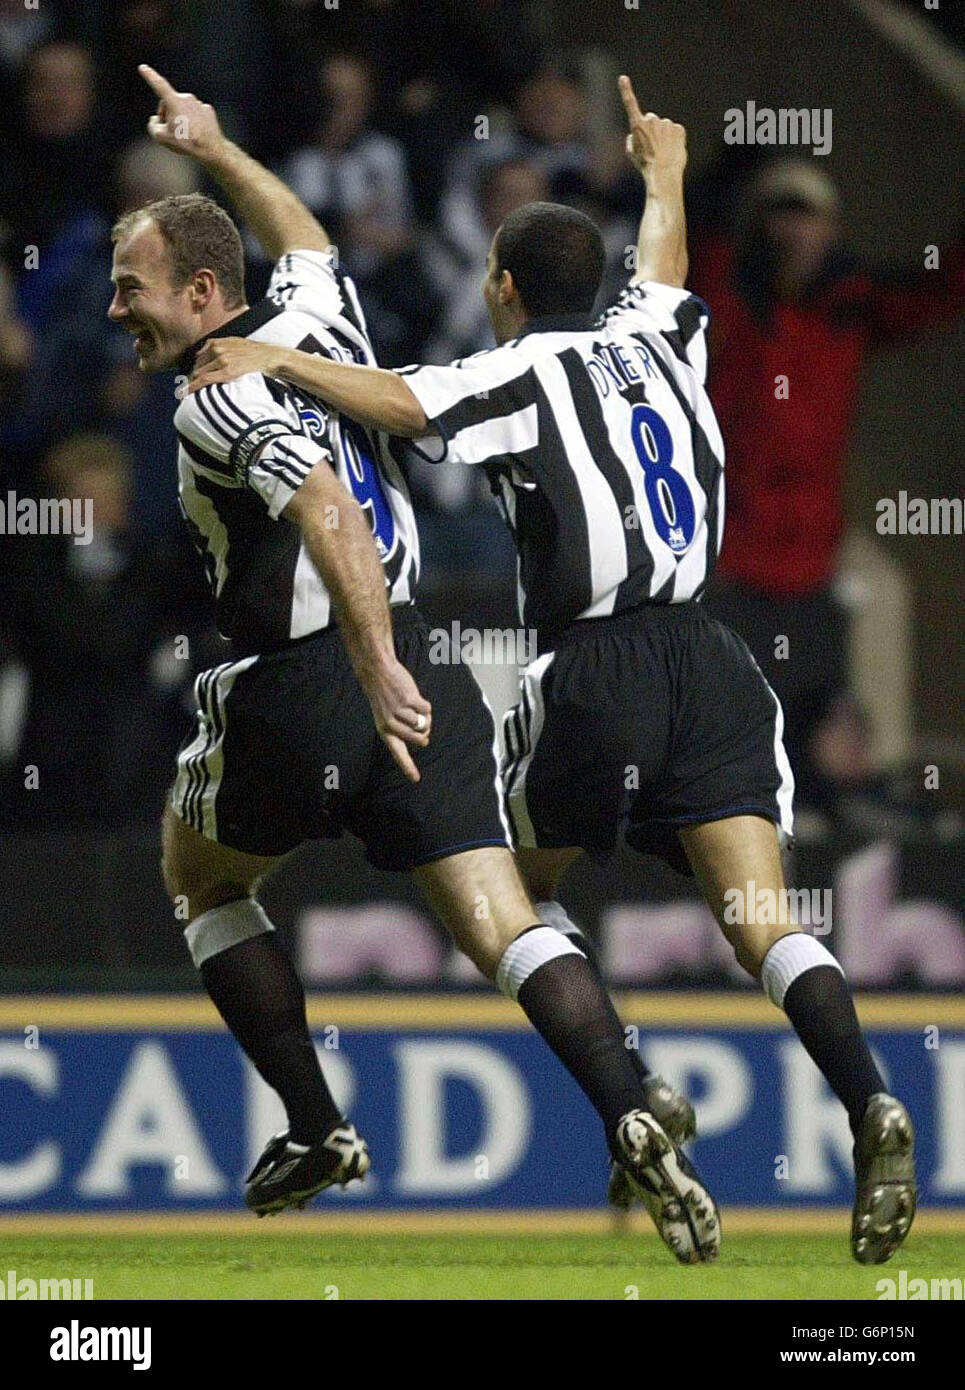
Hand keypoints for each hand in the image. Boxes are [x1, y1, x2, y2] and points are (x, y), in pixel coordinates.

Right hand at [139, 64, 224, 161]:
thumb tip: (156, 120)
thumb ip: (153, 125)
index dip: (150, 76)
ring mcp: (199, 103)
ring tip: (185, 135)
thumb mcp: (161, 137)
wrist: (211, 149)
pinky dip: (193, 121)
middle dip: (167, 114)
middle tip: (171, 131)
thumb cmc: (185, 143)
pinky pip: (196, 113)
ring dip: (181, 118)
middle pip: (170, 103)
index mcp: (174, 102)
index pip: (159, 85)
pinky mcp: (208, 110)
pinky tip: (196, 132)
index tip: (143, 67)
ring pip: (184, 108)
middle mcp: (187, 98)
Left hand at [189, 338, 285, 391]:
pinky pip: (205, 379)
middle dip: (193, 377)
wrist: (269, 356)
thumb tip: (204, 351)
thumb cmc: (254, 352)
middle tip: (189, 388)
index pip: (199, 357)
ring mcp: (221, 360)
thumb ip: (220, 345)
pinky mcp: (227, 371)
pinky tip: (185, 393)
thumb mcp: (235, 341)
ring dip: (193, 383)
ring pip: (199, 373)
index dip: (195, 369)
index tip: (192, 377)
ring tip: (188, 393)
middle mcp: (217, 349)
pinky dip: (193, 386)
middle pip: (197, 366)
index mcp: (217, 342)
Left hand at [363, 656, 431, 783]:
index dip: (408, 767)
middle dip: (425, 731)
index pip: (398, 753)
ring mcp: (400, 712)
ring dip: (424, 716)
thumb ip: (402, 728)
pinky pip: (427, 710)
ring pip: (424, 724)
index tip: (416, 779)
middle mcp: (391, 724)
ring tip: (413, 706)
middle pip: (419, 738)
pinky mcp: (410, 700)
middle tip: (420, 722)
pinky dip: (424, 705)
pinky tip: (414, 697)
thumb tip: (424, 736)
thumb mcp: (386, 715)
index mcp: (384, 730)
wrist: (378, 671)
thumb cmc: (385, 694)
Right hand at [618, 75, 686, 180]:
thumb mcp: (632, 153)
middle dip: (652, 131)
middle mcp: (652, 120)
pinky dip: (674, 139)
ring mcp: (666, 123)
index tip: (623, 78)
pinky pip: (675, 132)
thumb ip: (633, 138)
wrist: (663, 174)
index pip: (630, 104)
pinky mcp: (678, 128)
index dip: (625, 91)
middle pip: (651, 121)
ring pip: (664, 127)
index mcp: (637, 126)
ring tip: (662, 152)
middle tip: (652, 148)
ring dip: (663, 136)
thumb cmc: (645, 165)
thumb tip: (638, 133)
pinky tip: (671, 150)